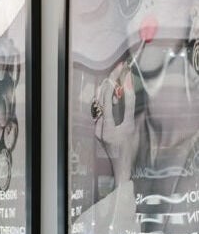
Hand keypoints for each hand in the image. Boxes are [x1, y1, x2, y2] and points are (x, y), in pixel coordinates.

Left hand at [92, 61, 138, 184]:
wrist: (120, 165)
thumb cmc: (131, 149)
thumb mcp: (136, 131)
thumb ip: (135, 115)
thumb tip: (134, 98)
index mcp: (120, 129)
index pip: (124, 104)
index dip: (126, 88)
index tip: (127, 75)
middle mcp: (106, 129)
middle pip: (107, 101)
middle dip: (112, 82)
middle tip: (119, 68)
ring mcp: (99, 129)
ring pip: (99, 104)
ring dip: (105, 88)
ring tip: (112, 75)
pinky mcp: (96, 129)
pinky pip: (98, 110)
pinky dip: (102, 99)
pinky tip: (105, 90)